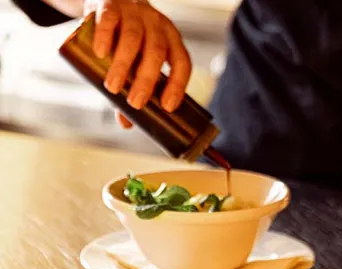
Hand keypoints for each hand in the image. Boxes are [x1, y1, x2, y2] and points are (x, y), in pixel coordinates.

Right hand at [86, 0, 190, 117]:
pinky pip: (109, 18)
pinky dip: (104, 36)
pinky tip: (100, 53)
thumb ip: (131, 88)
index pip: (182, 63)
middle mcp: (156, 24)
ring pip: (133, 38)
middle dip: (147, 80)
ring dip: (123, 65)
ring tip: (113, 87)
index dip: (177, 85)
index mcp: (170, 39)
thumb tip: (127, 124)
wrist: (105, 0)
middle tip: (135, 103)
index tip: (168, 107)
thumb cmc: (125, 38)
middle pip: (156, 53)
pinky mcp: (109, 3)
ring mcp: (134, 11)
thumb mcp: (134, 61)